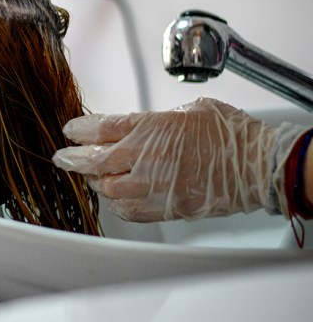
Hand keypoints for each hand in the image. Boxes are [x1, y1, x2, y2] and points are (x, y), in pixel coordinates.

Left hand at [51, 97, 307, 221]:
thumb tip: (140, 126)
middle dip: (73, 159)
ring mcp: (153, 186)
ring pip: (107, 189)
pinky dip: (118, 204)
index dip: (78, 130)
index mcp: (150, 127)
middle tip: (64, 158)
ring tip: (95, 176)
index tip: (70, 131)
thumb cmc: (231, 135)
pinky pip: (128, 210)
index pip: (99, 128)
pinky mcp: (164, 208)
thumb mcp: (188, 111)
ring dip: (97, 182)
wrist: (257, 165)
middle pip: (93, 161)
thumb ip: (155, 121)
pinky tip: (119, 197)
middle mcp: (145, 158)